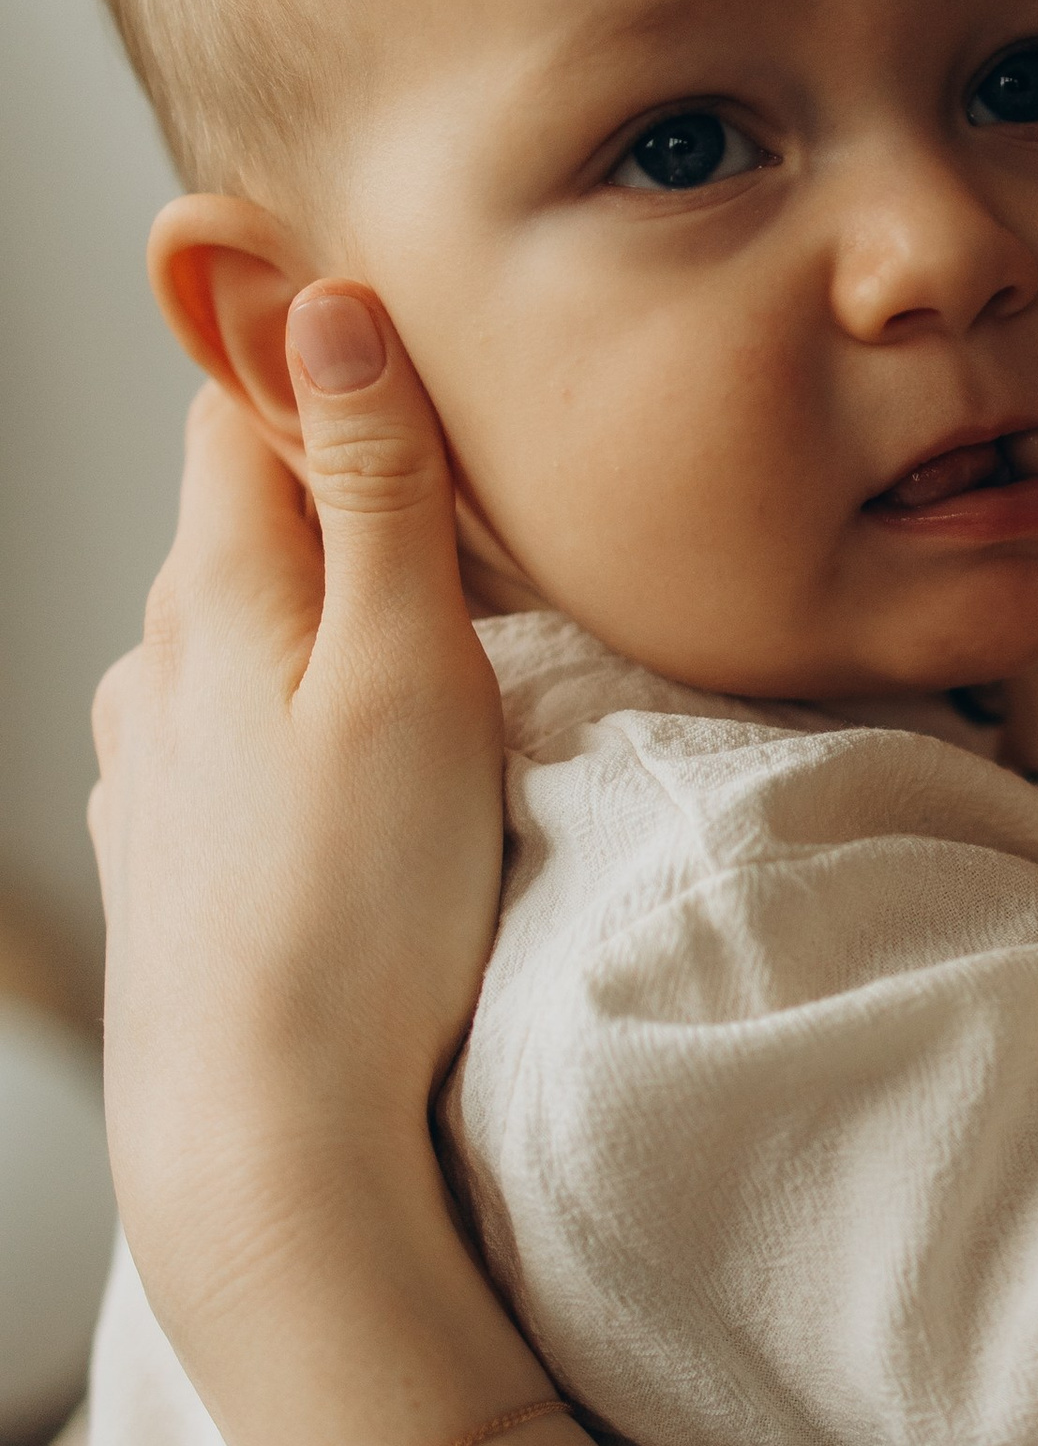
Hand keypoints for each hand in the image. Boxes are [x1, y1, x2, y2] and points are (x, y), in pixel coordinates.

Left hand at [89, 287, 502, 1355]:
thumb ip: (376, 488)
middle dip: (349, 504)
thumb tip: (329, 304)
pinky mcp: (169, 859)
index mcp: (214, 591)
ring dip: (324, 631)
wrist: (264, 1141)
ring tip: (432, 676)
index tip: (419, 368)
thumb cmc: (359, 914)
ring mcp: (151, 767)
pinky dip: (300, 734)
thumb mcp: (403, 668)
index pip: (245, 402)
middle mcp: (155, 663)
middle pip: (249, 520)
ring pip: (243, 637)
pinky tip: (360, 796)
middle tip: (476, 536)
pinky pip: (237, 742)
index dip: (327, 362)